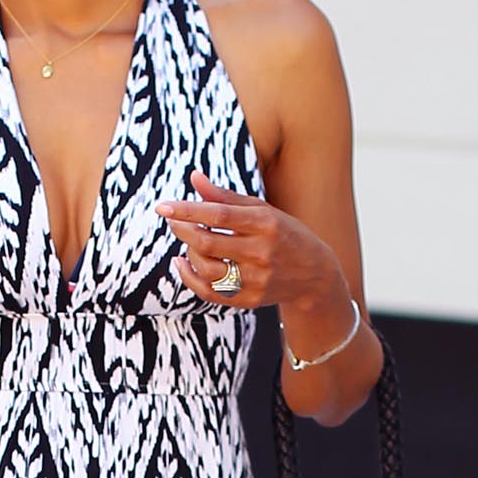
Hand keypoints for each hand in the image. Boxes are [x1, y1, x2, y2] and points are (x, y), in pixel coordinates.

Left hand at [157, 171, 347, 315]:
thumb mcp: (261, 210)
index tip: (163, 206)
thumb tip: (194, 178)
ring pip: (206, 268)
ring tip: (188, 240)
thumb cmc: (283, 234)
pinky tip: (182, 263)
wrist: (314, 274)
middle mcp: (262, 253)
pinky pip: (209, 292)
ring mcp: (256, 279)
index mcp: (266, 224)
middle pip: (208, 243)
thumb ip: (226, 196)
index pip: (218, 215)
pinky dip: (189, 277)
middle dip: (183, 230)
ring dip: (188, 251)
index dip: (187, 210)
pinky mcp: (250, 300)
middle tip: (172, 221)